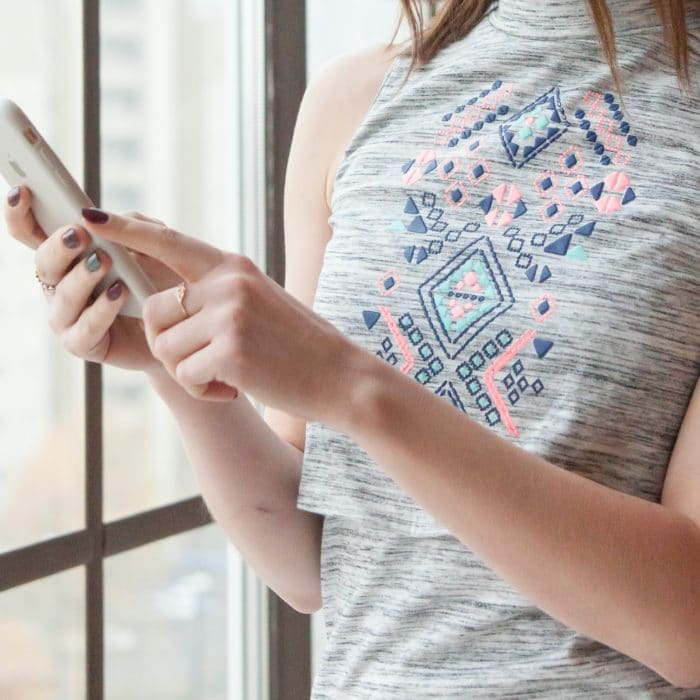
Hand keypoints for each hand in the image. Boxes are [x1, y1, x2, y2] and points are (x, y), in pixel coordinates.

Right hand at [3, 185, 179, 374]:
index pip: (30, 232)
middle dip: (58, 247)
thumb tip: (99, 216)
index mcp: (67, 255)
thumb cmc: (163, 282)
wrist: (185, 326)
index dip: (18, 212)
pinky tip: (119, 292)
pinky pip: (85, 327)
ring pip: (62, 295)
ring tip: (104, 261)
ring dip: (82, 277)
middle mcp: (60, 284)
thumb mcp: (154, 245)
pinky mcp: (84, 344)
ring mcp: (68, 316)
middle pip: (43, 262)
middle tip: (80, 234)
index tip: (21, 191)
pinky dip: (102, 309)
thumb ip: (130, 226)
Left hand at [80, 206, 362, 419]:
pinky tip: (235, 389)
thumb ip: (217, 292)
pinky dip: (204, 391)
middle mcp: (228, 283)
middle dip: (168, 344)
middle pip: (155, 310)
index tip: (90, 219)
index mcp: (234, 267)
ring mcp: (230, 315)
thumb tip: (166, 302)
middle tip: (203, 362)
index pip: (170, 242)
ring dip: (188, 371)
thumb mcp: (261, 301)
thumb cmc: (299, 345)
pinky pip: (184, 375)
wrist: (341, 376)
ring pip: (166, 348)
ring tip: (226, 375)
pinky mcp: (230, 350)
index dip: (127, 231)